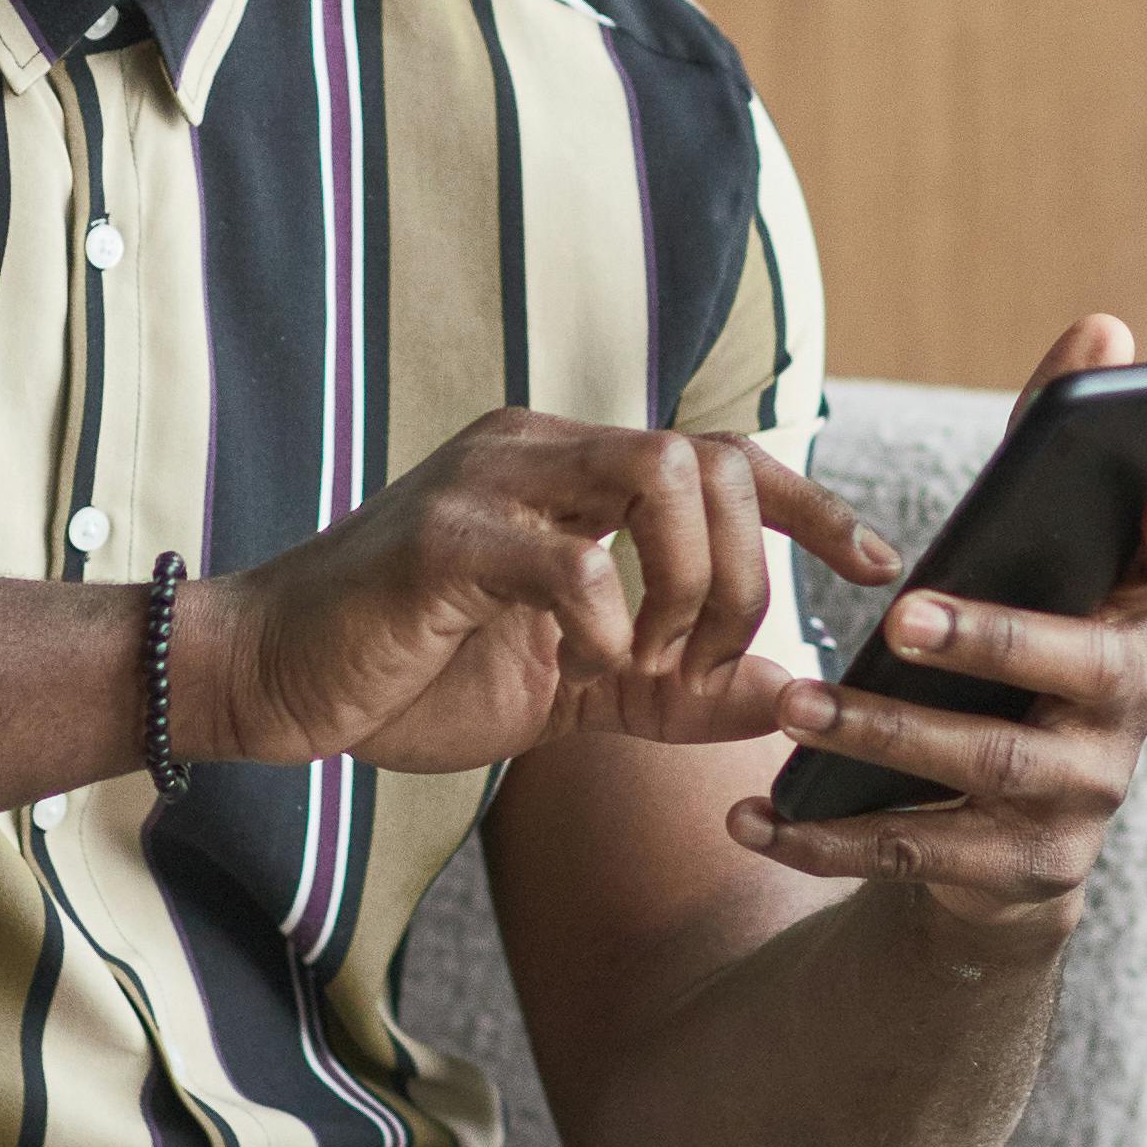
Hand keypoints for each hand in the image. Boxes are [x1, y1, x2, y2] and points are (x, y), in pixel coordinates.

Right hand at [182, 409, 902, 781]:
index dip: (811, 505)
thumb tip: (786, 693)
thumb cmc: (409, 671)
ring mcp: (487, 483)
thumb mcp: (570, 688)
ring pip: (655, 475)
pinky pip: (569, 563)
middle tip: (707, 663)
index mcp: (571, 474)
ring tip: (652, 663)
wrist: (270, 683)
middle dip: (742, 571)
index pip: (721, 455)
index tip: (875, 564)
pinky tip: (584, 672)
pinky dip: (606, 625)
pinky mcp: (440, 540)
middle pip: (706, 459)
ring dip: (686, 583)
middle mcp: (538, 452)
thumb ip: (675, 689)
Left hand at [729, 311, 1146, 965]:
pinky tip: (749, 818)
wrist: (1005, 852)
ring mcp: (1077, 801)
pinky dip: (823, 840)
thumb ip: (1040, 460)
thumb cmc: (1002, 673)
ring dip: (881, 736)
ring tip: (793, 705)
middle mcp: (1120, 713)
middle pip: (1066, 672)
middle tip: (903, 619)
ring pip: (980, 768)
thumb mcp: (1020, 577)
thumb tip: (1102, 322)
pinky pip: (912, 857)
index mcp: (1122, 624)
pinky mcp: (1020, 876)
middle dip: (988, 642)